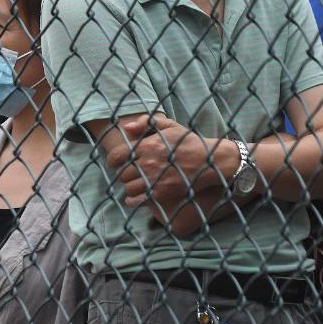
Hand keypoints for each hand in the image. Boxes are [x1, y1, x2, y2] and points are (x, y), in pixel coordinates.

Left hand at [106, 115, 237, 206]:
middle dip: (123, 173)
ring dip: (129, 186)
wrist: (210, 161)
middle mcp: (147, 163)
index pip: (116, 156)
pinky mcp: (161, 193)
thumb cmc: (188, 142)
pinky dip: (133, 200)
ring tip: (134, 183)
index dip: (112, 161)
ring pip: (128, 187)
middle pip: (122, 173)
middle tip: (129, 172)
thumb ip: (146, 123)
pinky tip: (135, 197)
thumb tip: (126, 128)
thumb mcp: (170, 126)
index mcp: (146, 146)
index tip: (115, 162)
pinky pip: (138, 200)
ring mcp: (154, 179)